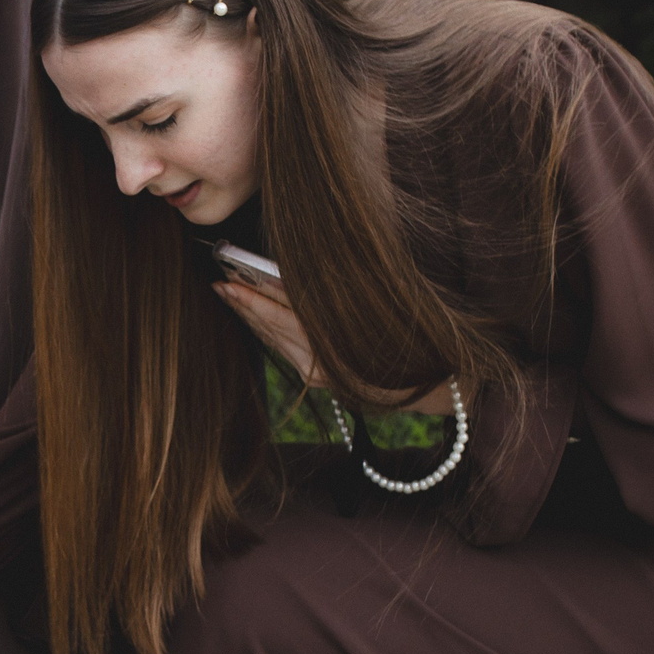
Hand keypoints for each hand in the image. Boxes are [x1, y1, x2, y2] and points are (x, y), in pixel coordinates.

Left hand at [213, 277, 456, 416]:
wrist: (436, 381)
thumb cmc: (414, 335)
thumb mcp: (378, 305)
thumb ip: (336, 294)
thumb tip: (295, 272)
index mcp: (339, 340)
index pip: (288, 310)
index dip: (257, 293)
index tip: (231, 277)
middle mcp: (323, 362)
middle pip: (274, 325)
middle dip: (245, 303)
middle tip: (218, 282)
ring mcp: (318, 374)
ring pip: (275, 339)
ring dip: (250, 316)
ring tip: (228, 293)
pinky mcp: (318, 379)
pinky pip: (284, 349)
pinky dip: (267, 330)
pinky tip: (254, 316)